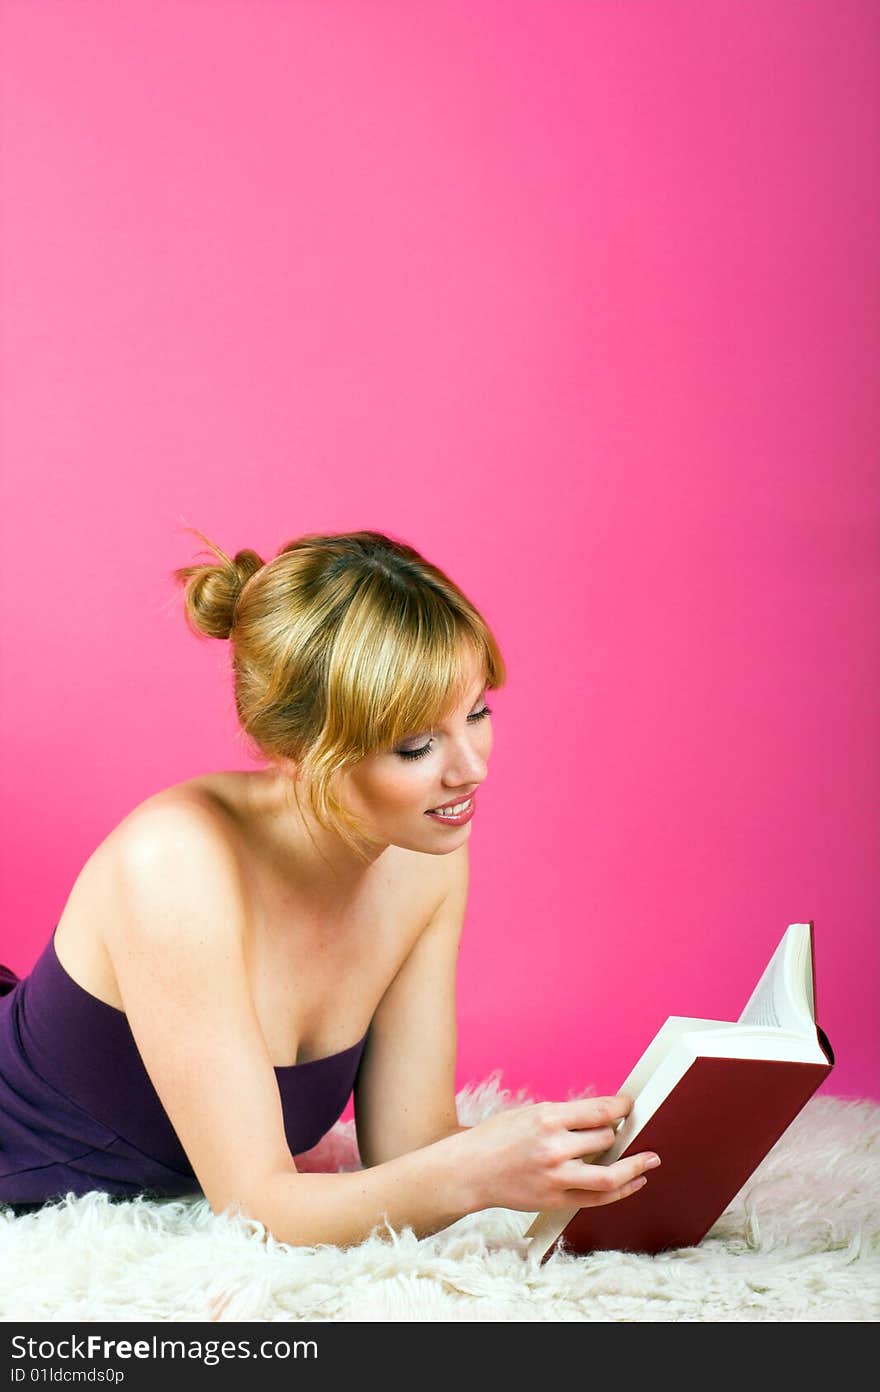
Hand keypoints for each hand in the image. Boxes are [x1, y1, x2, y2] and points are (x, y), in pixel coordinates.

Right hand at [456, 1094, 660, 1213]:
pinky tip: (635, 1182)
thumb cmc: (496, 1137)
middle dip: (616, 1133)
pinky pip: (597, 1198)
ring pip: (609, 1173)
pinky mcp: (556, 1199)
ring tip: (650, 1158)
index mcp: (547, 1119)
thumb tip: (599, 1116)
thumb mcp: (529, 1113)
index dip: (621, 1107)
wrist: (470, 1170)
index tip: (629, 1106)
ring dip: (635, 1165)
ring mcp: (556, 1177)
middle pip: (605, 1138)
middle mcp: (554, 1147)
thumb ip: (563, 1116)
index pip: (598, 1111)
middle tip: (623, 1130)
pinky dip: (622, 1190)